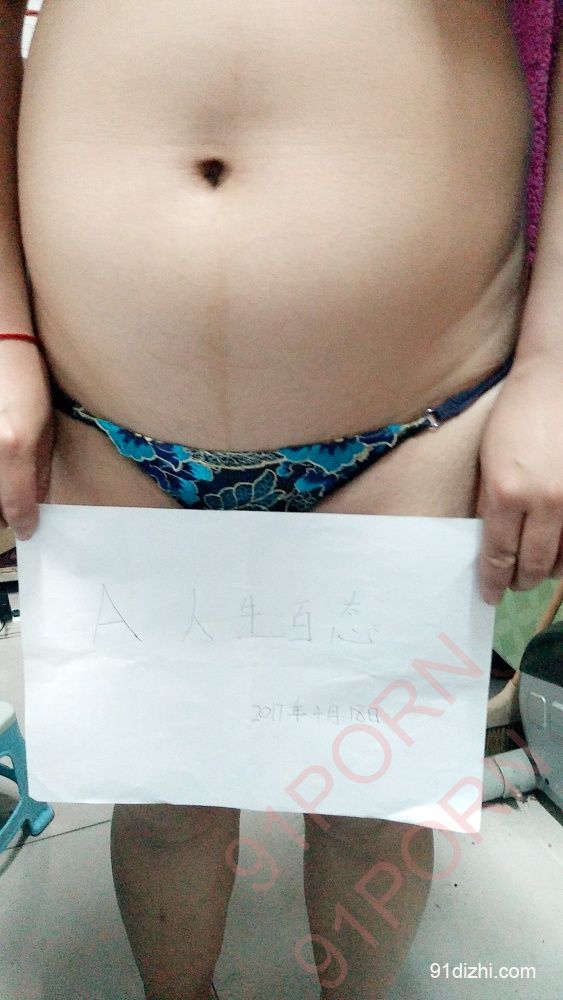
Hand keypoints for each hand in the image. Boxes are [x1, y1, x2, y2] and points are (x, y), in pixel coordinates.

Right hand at [0, 342, 54, 539]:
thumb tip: (36, 505)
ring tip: (8, 478)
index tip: (29, 528)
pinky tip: (3, 465)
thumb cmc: (24, 379)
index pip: (15, 507)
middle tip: (16, 512)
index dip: (23, 522)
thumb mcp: (43, 429)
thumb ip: (37, 472)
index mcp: (12, 448)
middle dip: (3, 512)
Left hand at [476, 353, 562, 604]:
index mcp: (507, 492)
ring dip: (548, 571)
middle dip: (520, 579)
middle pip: (532, 563)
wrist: (555, 380)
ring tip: (537, 571)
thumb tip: (491, 545)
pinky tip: (560, 556)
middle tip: (513, 584)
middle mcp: (543, 500)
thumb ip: (491, 505)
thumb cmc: (515, 416)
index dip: (494, 580)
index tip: (489, 594)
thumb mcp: (489, 461)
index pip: (498, 554)